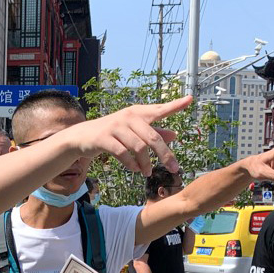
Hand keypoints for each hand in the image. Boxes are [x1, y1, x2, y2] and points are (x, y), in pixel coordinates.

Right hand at [62, 97, 193, 175]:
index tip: (190, 100)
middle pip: (152, 137)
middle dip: (165, 154)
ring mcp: (116, 126)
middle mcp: (128, 116)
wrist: (83, 136)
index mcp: (138, 113)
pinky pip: (123, 153)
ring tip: (147, 172)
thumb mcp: (133, 131)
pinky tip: (135, 169)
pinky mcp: (105, 138)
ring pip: (138, 148)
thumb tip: (175, 134)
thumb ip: (154, 132)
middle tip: (174, 168)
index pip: (159, 109)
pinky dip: (131, 164)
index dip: (175, 105)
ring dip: (145, 163)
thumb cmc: (113, 133)